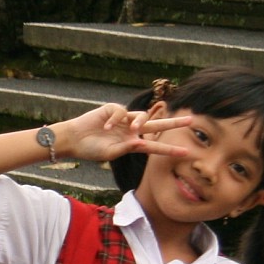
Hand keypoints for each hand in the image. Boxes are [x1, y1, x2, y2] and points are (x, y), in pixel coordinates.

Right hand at [53, 103, 195, 165]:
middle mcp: (130, 130)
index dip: (169, 149)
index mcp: (131, 143)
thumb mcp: (110, 154)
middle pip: (156, 125)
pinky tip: (105, 127)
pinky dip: (115, 120)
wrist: (73, 139)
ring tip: (132, 128)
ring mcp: (123, 119)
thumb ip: (126, 148)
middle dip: (173, 124)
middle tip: (190, 121)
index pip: (154, 146)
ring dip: (140, 122)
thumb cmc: (90, 149)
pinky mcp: (113, 109)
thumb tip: (141, 143)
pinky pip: (121, 112)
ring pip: (141, 116)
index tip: (186, 152)